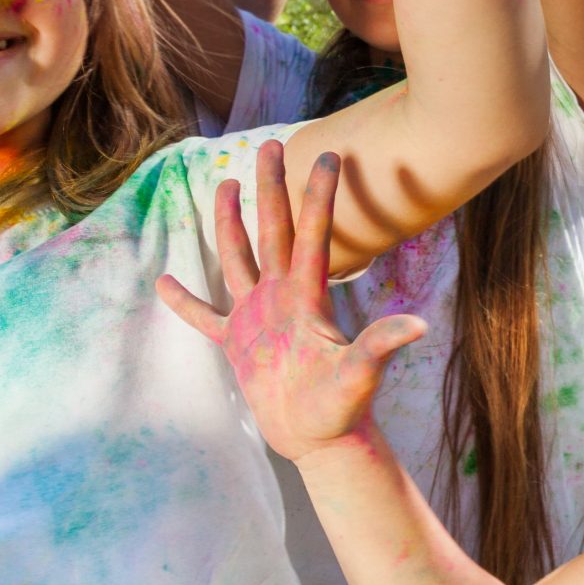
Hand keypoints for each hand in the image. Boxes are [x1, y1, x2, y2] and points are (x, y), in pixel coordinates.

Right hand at [158, 139, 426, 461]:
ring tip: (222, 184)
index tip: (330, 155)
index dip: (319, 196)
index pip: (313, 235)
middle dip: (270, 187)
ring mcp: (257, 317)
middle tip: (268, 144)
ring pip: (238, 258)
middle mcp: (282, 297)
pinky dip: (184, 302)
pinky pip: (205, 316)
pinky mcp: (238, 345)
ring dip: (229, 223)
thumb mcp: (360, 375)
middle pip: (273, 230)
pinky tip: (164, 281)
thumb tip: (419, 325)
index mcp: (308, 297)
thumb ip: (380, 346)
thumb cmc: (343, 408)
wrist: (320, 439)